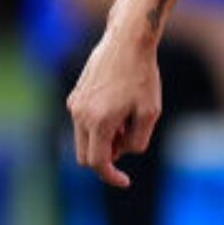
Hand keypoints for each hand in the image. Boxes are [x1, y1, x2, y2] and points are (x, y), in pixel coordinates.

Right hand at [67, 27, 162, 187]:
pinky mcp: (75, 96)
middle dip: (108, 157)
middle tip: (131, 137)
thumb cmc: (144, 77)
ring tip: (128, 119)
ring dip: (104, 141)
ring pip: (84, 140)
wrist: (127, 42)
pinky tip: (119, 109)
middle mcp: (80, 115)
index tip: (125, 182)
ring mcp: (74, 105)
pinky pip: (84, 123)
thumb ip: (137, 141)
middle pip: (86, 155)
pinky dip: (99, 127)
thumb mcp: (150, 112)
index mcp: (99, 122)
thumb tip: (121, 154)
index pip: (98, 162)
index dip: (111, 176)